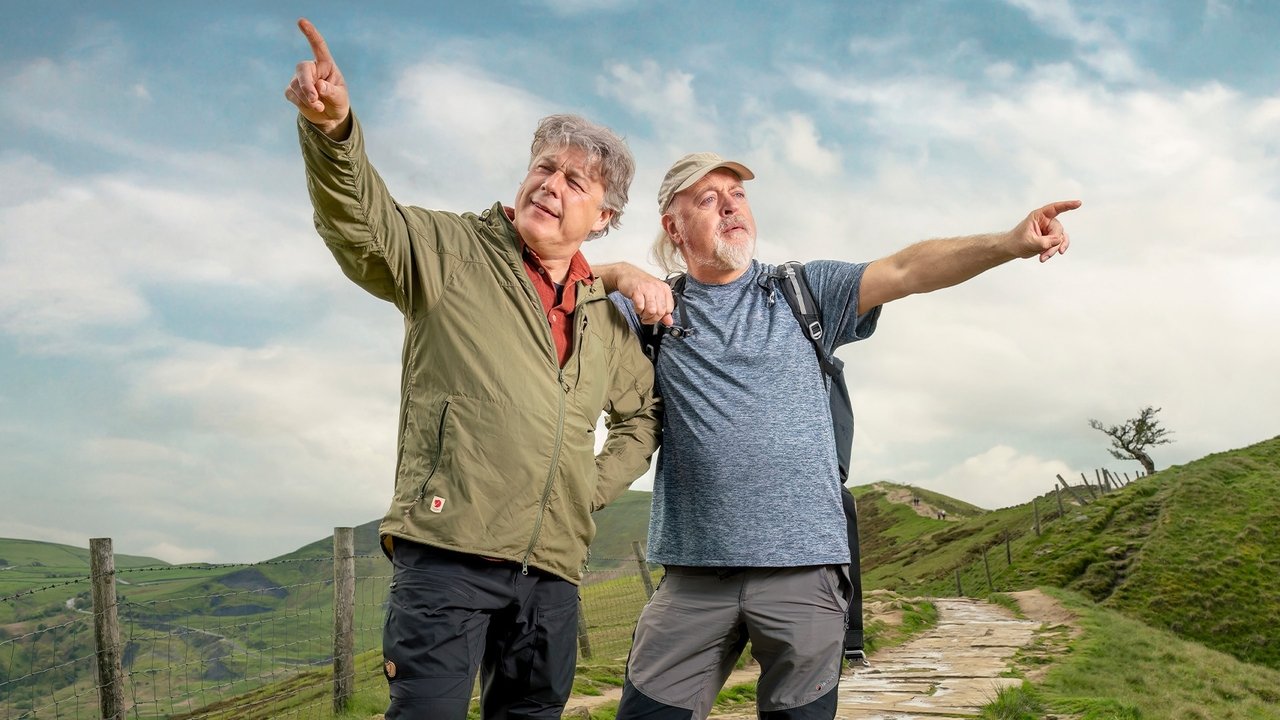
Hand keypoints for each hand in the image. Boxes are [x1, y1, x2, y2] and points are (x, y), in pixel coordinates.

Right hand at [283, 18, 349, 138]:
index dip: (310, 33)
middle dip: (306, 85)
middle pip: (302, 69)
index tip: (301, 21)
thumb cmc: (338, 102)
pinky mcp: (292, 90)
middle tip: (314, 99)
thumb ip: (331, 91)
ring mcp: (299, 79)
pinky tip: (312, 107)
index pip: (318, 46)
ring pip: (297, 85)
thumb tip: (319, 86)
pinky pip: (292, 94)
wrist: (329, 117)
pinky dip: (301, 103)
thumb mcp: (340, 98)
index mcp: (326, 64)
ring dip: (307, 99)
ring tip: (320, 106)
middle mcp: (312, 69)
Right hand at [611, 264, 674, 325]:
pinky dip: (638, 310)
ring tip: (641, 312)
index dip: (661, 317)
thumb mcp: (655, 295)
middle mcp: (658, 288)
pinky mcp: (637, 290)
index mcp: (665, 289)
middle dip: (652, 319)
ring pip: (651, 311)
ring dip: (645, 315)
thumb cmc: (641, 284)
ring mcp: (647, 289)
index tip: (655, 317)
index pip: (669, 309)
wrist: (626, 273)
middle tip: (646, 318)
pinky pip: (640, 307)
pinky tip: (637, 308)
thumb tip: (669, 322)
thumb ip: (663, 309)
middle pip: (660, 312)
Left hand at [1012, 200, 1080, 262]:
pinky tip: (1045, 257)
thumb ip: (1044, 242)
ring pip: (1060, 239)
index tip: (1078, 203)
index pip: (1055, 208)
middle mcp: (1046, 221)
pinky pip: (1060, 243)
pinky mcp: (1051, 238)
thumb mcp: (1029, 242)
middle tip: (1044, 255)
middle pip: (1058, 230)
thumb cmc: (1017, 241)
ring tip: (1043, 258)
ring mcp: (1050, 230)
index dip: (1067, 205)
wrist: (1013, 248)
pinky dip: (1055, 251)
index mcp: (1039, 216)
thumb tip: (1059, 240)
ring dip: (1053, 249)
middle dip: (1053, 244)